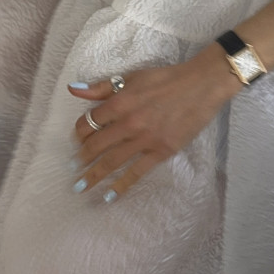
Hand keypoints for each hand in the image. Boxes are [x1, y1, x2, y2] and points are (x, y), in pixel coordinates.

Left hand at [68, 44, 242, 201]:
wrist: (200, 86)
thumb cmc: (165, 79)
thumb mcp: (131, 77)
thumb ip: (101, 87)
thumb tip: (73, 90)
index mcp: (119, 103)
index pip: (88, 123)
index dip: (78, 134)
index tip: (77, 142)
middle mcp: (128, 123)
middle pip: (96, 145)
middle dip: (81, 159)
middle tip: (73, 169)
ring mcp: (145, 139)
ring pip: (111, 161)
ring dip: (93, 175)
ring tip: (80, 186)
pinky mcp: (161, 151)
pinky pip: (136, 172)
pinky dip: (121, 186)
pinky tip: (109, 196)